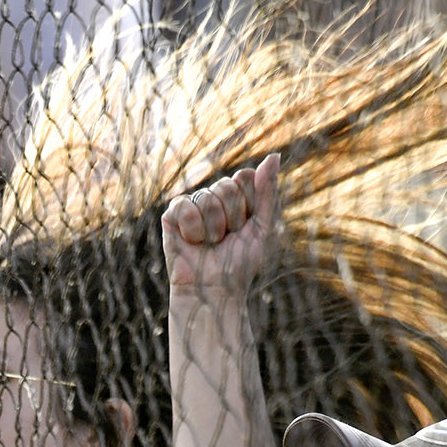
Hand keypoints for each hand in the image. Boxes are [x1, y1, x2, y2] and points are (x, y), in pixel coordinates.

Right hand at [162, 153, 280, 295]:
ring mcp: (192, 204)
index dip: (249, 204)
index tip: (246, 227)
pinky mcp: (171, 215)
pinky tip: (192, 242)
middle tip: (226, 239)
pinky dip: (193, 228)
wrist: (215, 291)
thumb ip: (267, 192)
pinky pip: (184, 205)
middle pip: (227, 185)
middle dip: (232, 217)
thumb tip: (275, 155)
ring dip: (213, 228)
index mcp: (236, 196)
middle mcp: (214, 196)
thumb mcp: (262, 228)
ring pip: (207, 197)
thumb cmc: (239, 264)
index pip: (245, 177)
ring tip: (210, 244)